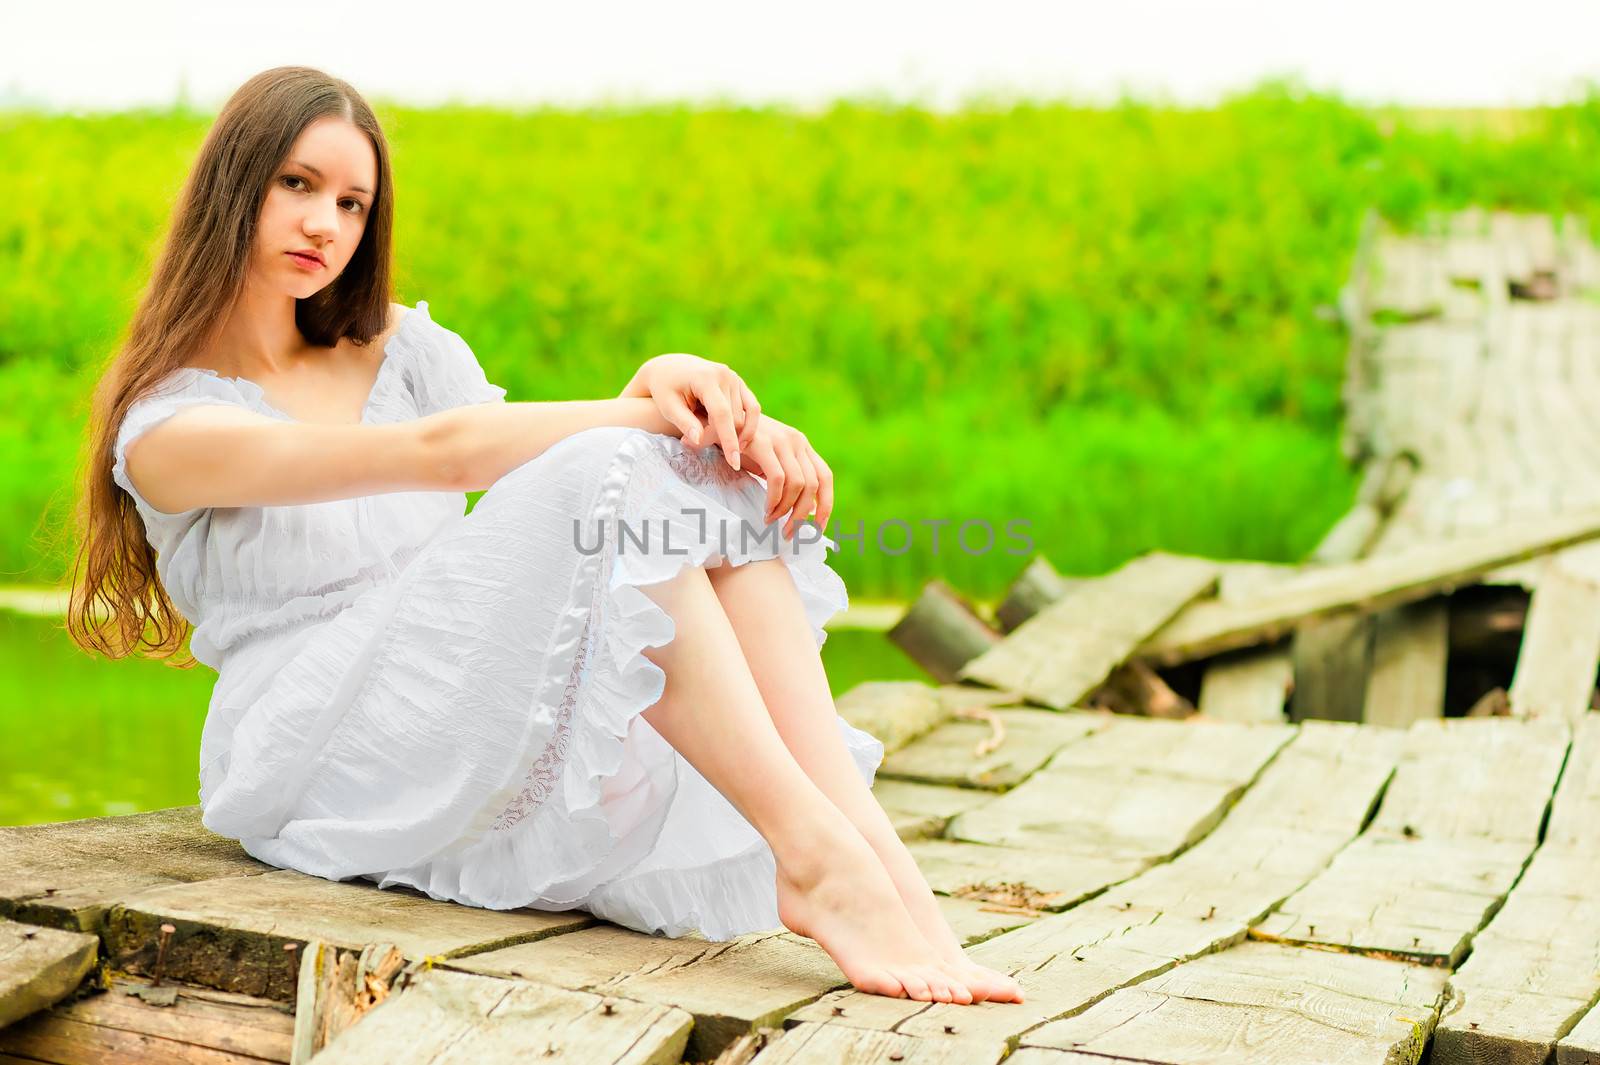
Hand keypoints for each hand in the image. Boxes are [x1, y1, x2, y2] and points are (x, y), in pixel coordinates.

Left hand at [621, 354, 759, 470]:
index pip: (722, 414)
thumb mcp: (668, 407)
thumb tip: (698, 440)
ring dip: (732, 433)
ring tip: (714, 441)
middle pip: (734, 418)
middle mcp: (724, 374)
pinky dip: (747, 425)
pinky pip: (752, 408)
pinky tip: (738, 440)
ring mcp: (734, 377)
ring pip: (743, 417)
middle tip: (699, 445)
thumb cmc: (664, 389)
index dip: (728, 440)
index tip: (733, 463)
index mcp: (706, 378)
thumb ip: (684, 423)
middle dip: (722, 438)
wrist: (670, 368)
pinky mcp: (739, 382)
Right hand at [739, 414, 833, 540]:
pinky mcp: (763, 442)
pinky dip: (774, 499)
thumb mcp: (770, 462)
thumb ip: (790, 479)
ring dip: (786, 509)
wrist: (714, 421)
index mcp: (801, 445)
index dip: (826, 504)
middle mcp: (796, 440)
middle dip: (802, 515)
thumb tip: (809, 510)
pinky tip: (765, 510)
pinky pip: (777, 479)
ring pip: (798, 484)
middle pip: (813, 485)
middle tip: (788, 533)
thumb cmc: (741, 447)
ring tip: (770, 521)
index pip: (825, 477)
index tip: (819, 528)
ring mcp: (780, 440)